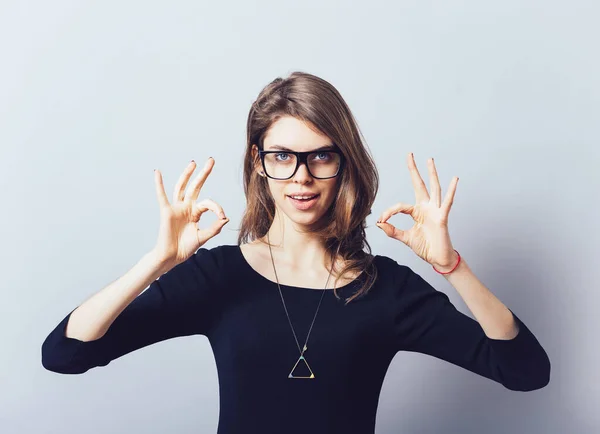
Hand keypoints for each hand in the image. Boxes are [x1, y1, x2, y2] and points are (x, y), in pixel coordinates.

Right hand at [153, 157, 228, 268]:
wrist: (171, 257)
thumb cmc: (185, 248)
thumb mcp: (203, 237)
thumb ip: (214, 228)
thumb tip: (226, 218)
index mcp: (195, 212)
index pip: (208, 203)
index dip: (217, 208)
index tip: (222, 217)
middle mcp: (186, 207)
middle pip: (195, 186)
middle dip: (204, 173)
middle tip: (211, 160)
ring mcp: (176, 208)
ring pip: (181, 187)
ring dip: (187, 174)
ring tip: (193, 163)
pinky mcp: (166, 212)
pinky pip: (162, 196)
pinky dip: (159, 184)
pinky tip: (157, 172)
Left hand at [376, 153, 458, 270]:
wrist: (437, 259)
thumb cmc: (425, 247)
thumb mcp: (405, 238)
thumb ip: (393, 231)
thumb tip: (379, 224)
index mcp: (417, 212)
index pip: (400, 206)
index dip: (389, 212)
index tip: (381, 220)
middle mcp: (426, 208)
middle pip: (419, 185)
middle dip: (414, 170)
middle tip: (410, 154)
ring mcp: (435, 211)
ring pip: (433, 188)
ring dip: (431, 174)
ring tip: (429, 160)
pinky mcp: (442, 217)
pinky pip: (447, 203)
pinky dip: (451, 191)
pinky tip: (454, 179)